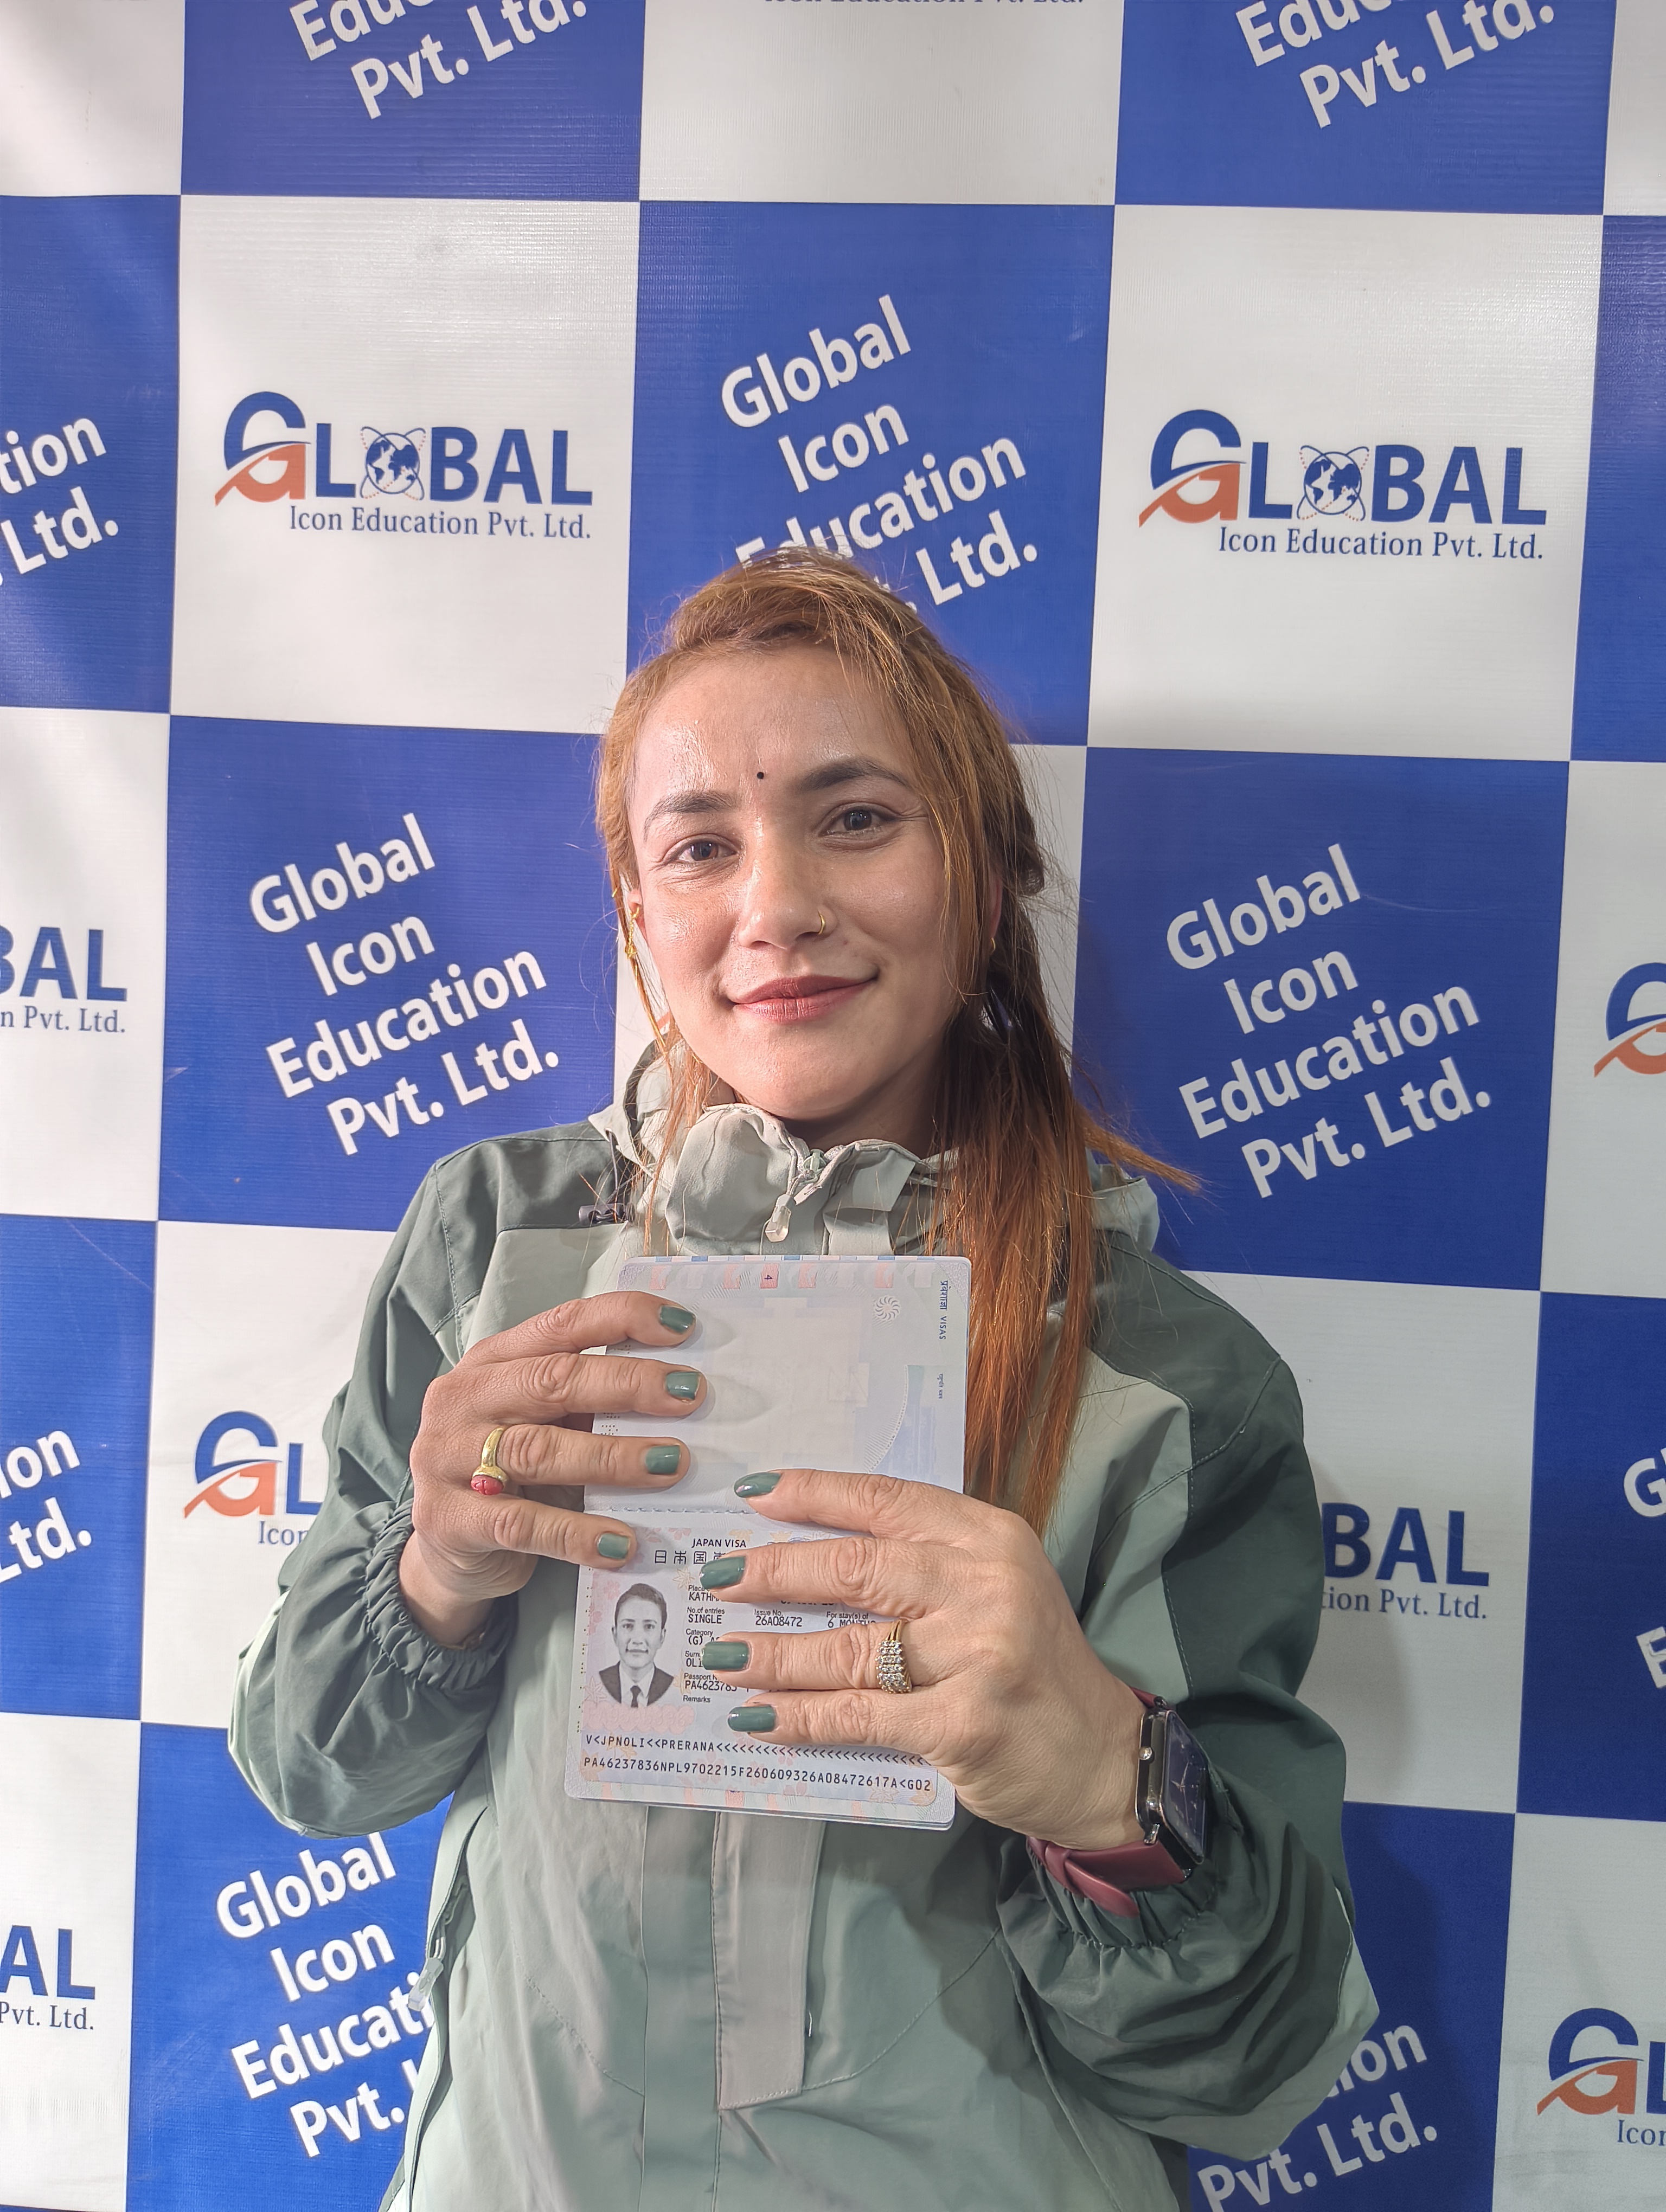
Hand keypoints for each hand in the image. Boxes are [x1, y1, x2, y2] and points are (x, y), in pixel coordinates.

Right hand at [400, 1293, 707, 1647]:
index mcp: (491, 1361)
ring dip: (613, 1457)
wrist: (445, 1549)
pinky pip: (522, 1523)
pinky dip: (577, 1534)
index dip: (622, 1319)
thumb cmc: (511, 1473)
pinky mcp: (450, 1520)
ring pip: (539, 1449)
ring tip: (672, 1464)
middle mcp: (463, 1399)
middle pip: (553, 1380)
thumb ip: (589, 1404)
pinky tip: (621, 1544)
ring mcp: (447, 1458)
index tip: (682, 1326)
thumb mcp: (542, 1425)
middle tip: (690, 1394)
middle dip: (629, 1384)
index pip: (561, 1324)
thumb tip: (681, 1392)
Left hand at [699, 1472, 1146, 1849]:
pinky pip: (857, 1715)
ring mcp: (976, 1657)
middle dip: (775, 1571)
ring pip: (847, 1647)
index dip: (814, 1494)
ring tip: (720, 1653)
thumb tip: (815, 1548)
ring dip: (772, 1652)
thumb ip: (924, 1561)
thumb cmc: (1032, 1665)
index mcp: (991, 1539)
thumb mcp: (996, 1586)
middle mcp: (986, 1588)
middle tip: (720, 1577)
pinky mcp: (959, 1725)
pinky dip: (800, 1715)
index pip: (886, 1502)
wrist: (1100, 1757)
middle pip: (856, 1569)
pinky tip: (756, 1715)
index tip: (754, 1494)